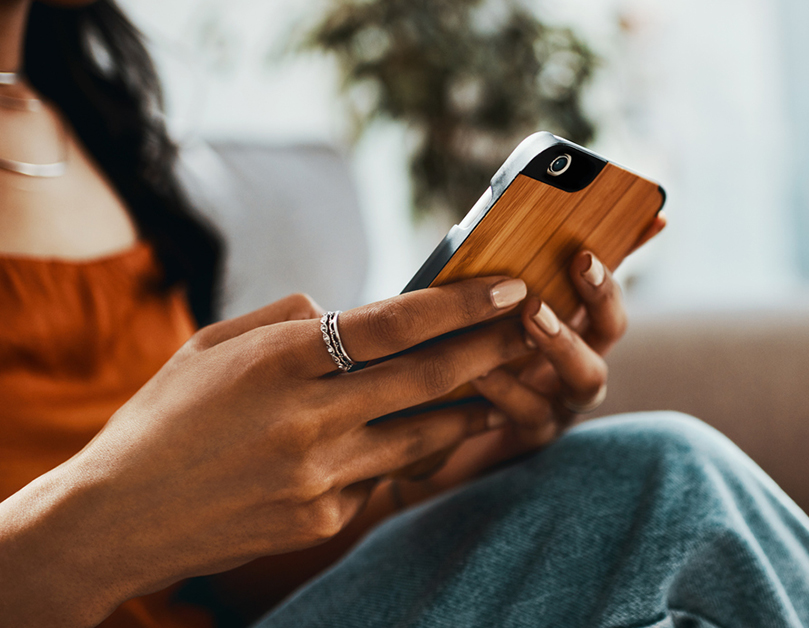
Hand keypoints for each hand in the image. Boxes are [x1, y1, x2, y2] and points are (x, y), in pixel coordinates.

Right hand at [0, 277, 532, 626]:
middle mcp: (308, 420)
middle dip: (493, 347)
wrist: (116, 518)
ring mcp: (321, 477)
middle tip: (537, 326)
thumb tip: (348, 313)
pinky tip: (427, 434)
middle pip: (429, 377)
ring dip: (473, 404)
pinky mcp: (325, 520)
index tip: (510, 287)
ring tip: (507, 381)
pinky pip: (386, 477)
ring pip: (425, 433)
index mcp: (278, 362)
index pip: (393, 324)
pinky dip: (409, 451)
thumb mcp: (212, 346)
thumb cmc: (164, 419)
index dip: (461, 304)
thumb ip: (287, 321)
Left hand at [392, 216, 667, 497]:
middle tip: (581, 261)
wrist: (431, 432)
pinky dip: (508, 390)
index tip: (612, 235)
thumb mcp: (486, 308)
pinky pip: (531, 414)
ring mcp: (562, 403)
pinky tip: (480, 370)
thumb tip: (529, 229)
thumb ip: (510, 269)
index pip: (607, 285)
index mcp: (572, 327)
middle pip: (610, 329)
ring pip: (587, 378)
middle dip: (601, 294)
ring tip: (532, 314)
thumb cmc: (465, 355)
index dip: (624, 258)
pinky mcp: (531, 437)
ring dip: (564, 341)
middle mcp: (578, 364)